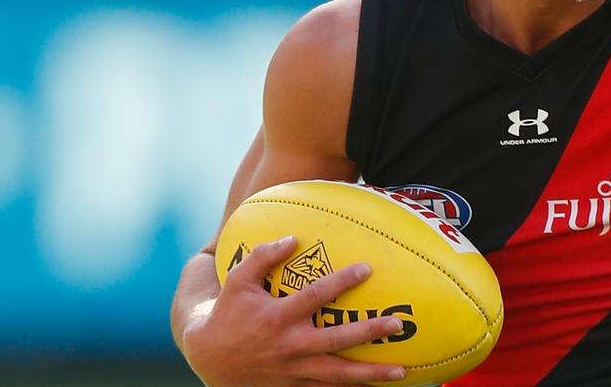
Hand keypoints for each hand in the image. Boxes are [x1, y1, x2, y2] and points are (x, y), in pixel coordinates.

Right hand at [180, 236, 407, 386]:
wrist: (210, 359)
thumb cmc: (228, 314)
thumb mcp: (237, 282)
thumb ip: (262, 257)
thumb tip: (292, 238)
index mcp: (278, 317)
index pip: (315, 296)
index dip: (341, 281)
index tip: (367, 268)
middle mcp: (290, 345)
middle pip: (336, 341)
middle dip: (368, 333)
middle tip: (397, 325)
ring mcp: (294, 370)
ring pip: (337, 375)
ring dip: (369, 374)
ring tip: (400, 371)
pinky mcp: (294, 386)